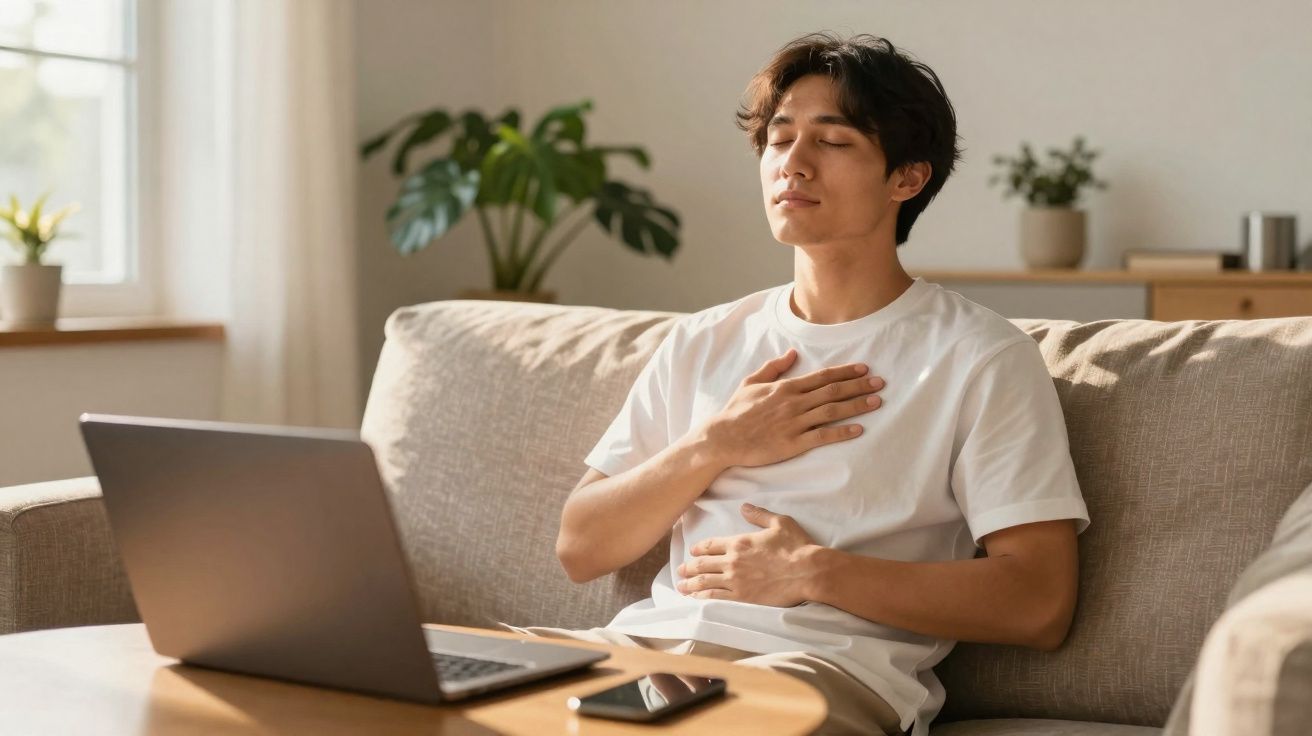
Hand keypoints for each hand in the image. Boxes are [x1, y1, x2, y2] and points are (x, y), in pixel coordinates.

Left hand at [675, 503, 821, 606]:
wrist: (807, 572)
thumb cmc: (796, 546)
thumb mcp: (779, 522)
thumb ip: (759, 515)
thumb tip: (744, 507)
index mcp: (739, 542)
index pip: (711, 544)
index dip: (699, 548)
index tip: (692, 551)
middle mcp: (732, 561)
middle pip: (703, 564)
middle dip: (689, 567)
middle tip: (680, 570)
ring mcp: (735, 580)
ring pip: (705, 582)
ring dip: (690, 584)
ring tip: (681, 586)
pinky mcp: (742, 597)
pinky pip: (716, 598)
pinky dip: (702, 598)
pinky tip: (695, 599)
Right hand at [700, 348, 884, 468]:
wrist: (723, 437)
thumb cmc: (736, 410)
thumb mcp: (751, 382)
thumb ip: (774, 367)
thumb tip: (792, 353)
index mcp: (786, 387)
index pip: (823, 376)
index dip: (846, 372)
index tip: (864, 369)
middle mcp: (794, 402)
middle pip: (833, 391)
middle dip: (859, 386)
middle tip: (880, 382)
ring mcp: (795, 423)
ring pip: (832, 411)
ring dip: (857, 405)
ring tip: (876, 402)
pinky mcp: (793, 443)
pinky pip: (823, 436)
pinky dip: (842, 432)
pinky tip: (858, 430)